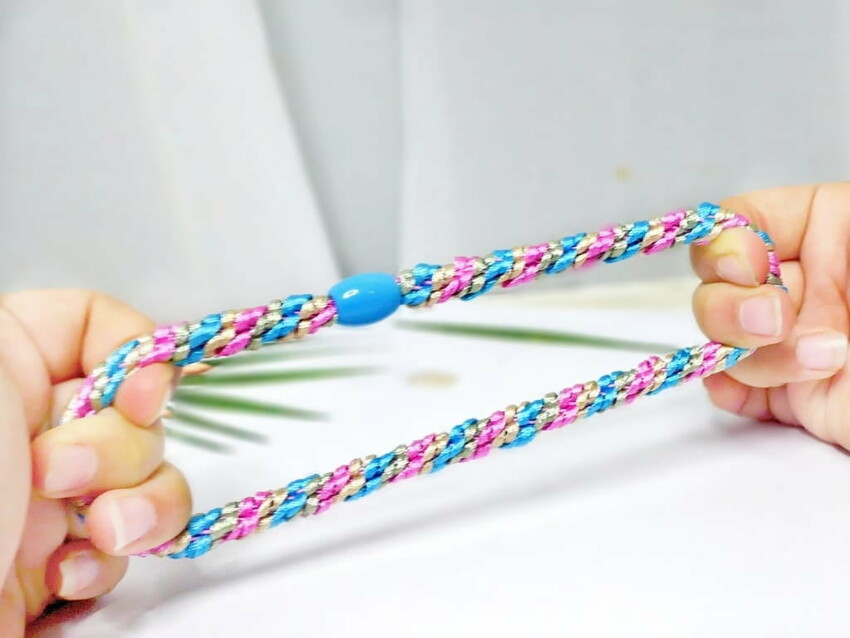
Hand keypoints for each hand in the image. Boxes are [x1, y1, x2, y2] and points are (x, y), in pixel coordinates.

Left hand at [0, 290, 191, 635]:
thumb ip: (63, 327)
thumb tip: (140, 352)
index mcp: (6, 365)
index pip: (103, 330)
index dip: (140, 358)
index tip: (139, 398)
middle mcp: (35, 426)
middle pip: (138, 413)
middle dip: (121, 448)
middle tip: (57, 476)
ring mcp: (54, 495)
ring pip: (152, 479)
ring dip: (143, 507)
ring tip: (99, 531)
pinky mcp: (62, 557)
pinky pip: (129, 547)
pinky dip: (107, 561)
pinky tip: (62, 572)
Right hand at [691, 182, 849, 446]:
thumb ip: (819, 220)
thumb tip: (733, 234)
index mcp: (827, 232)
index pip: (736, 223)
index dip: (726, 245)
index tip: (751, 265)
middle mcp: (801, 286)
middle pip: (712, 286)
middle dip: (731, 307)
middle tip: (775, 322)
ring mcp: (792, 343)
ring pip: (717, 340)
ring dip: (754, 355)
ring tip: (826, 361)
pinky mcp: (795, 398)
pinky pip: (731, 390)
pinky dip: (731, 392)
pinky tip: (765, 394)